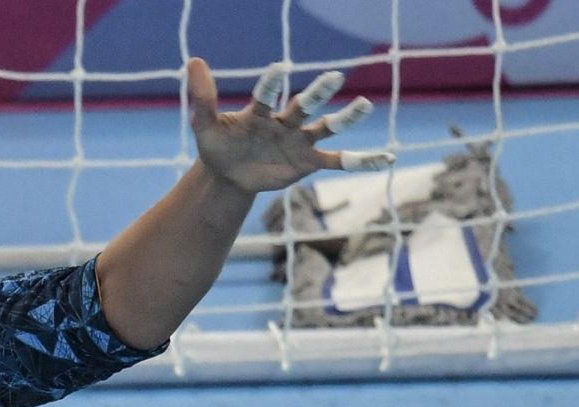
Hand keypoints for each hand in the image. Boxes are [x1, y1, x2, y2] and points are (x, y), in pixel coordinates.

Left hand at [188, 57, 392, 193]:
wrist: (228, 175)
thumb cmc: (217, 146)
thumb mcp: (204, 126)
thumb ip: (203, 98)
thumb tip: (193, 60)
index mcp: (260, 112)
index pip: (267, 95)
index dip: (272, 84)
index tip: (280, 69)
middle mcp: (285, 122)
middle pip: (304, 106)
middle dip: (317, 93)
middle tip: (334, 77)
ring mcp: (299, 141)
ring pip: (326, 127)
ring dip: (345, 119)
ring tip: (364, 106)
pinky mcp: (307, 162)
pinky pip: (336, 160)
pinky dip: (359, 160)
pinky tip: (385, 157)